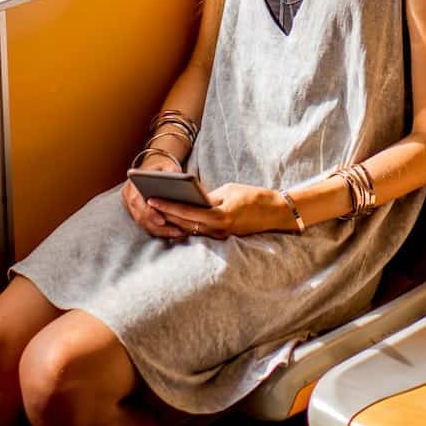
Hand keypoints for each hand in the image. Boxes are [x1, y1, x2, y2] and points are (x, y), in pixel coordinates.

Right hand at [121, 159, 186, 239]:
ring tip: (177, 233)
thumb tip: (178, 178)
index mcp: (133, 185)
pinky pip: (147, 226)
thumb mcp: (167, 166)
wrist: (153, 172)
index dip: (149, 213)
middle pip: (140, 217)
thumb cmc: (161, 169)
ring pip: (144, 224)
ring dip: (160, 231)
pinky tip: (173, 232)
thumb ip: (171, 171)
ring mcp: (132, 208)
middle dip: (157, 226)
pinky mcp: (138, 215)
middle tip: (175, 231)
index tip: (162, 220)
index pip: (137, 201)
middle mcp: (129, 197)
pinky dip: (159, 231)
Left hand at [150, 184, 290, 239]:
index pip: (188, 212)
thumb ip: (210, 196)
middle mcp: (218, 230)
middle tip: (148, 204)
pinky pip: (200, 230)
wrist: (276, 212)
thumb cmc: (255, 197)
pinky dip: (187, 224)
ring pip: (191, 229)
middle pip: (186, 224)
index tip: (152, 199)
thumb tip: (192, 199)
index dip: (168, 206)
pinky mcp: (223, 235)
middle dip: (166, 214)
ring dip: (174, 221)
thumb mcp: (230, 190)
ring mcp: (221, 235)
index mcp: (220, 217)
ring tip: (158, 211)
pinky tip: (176, 217)